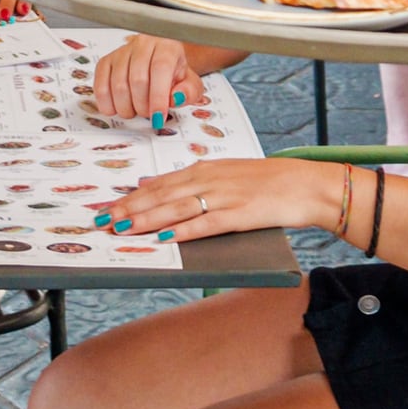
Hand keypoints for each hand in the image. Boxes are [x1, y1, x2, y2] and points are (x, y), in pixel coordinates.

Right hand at [89, 34, 224, 127]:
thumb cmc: (174, 73)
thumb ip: (189, 91)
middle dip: (143, 106)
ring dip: (127, 107)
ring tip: (136, 110)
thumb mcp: (190, 83)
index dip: (158, 96)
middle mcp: (143, 45)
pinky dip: (107, 103)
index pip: (160, 68)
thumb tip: (177, 97)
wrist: (161, 61)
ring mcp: (122, 52)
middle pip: (137, 80)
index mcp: (166, 46)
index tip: (159, 116)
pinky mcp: (106, 62)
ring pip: (118, 85)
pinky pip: (100, 85)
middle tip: (149, 113)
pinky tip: (118, 107)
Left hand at [95, 155, 351, 242]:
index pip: (158, 184)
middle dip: (127, 210)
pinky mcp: (239, 214)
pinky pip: (204, 225)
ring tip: (121, 230)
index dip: (130, 198)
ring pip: (175, 209)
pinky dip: (181, 231)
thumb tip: (153, 184)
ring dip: (145, 221)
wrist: (306, 184)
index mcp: (204, 169)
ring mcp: (223, 197)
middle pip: (160, 196)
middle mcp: (209, 179)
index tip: (106, 208)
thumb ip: (189, 179)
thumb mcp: (225, 172)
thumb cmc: (267, 182)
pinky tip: (162, 239)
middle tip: (101, 222)